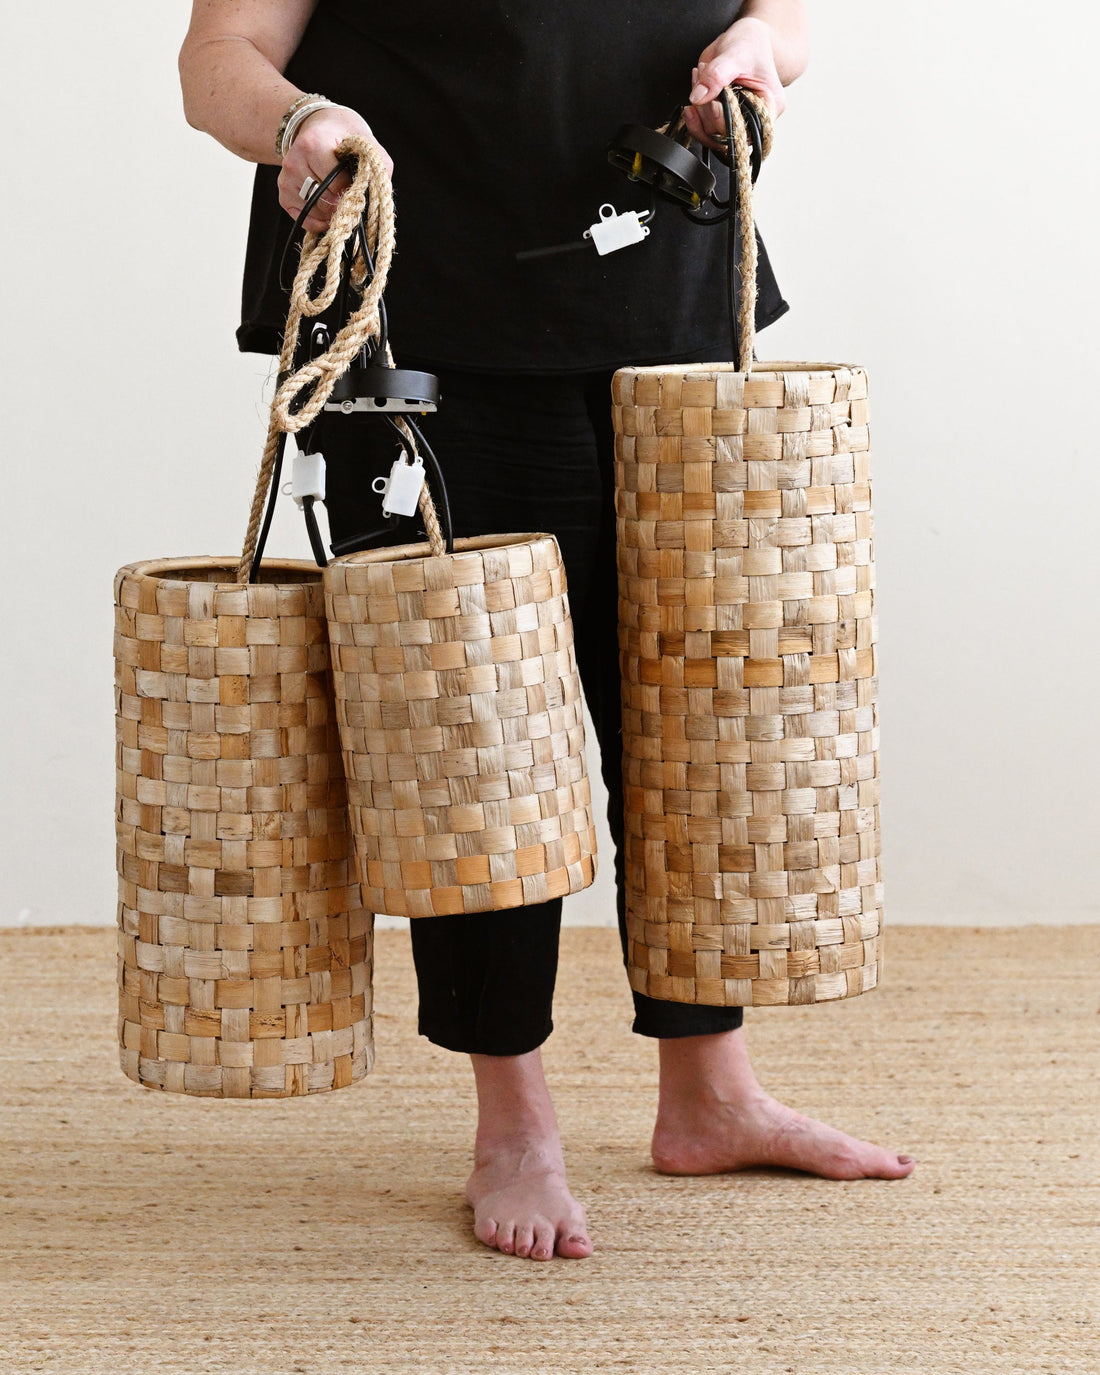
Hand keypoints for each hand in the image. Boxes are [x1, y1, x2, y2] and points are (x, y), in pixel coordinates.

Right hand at [277, 105, 394, 231]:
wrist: (318, 126)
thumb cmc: (343, 135)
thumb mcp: (365, 141)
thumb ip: (378, 164)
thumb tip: (379, 195)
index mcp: (313, 144)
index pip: (338, 184)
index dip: (353, 190)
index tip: (358, 185)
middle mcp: (294, 161)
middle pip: (325, 201)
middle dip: (343, 204)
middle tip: (350, 196)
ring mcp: (286, 178)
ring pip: (315, 211)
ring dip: (332, 214)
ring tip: (340, 199)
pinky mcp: (283, 193)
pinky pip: (304, 218)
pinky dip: (319, 221)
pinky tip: (328, 211)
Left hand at [684, 16, 785, 150]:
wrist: (745, 38)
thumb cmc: (750, 43)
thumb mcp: (735, 54)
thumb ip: (716, 75)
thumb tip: (697, 98)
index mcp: (769, 106)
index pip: (744, 129)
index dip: (723, 119)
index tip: (712, 100)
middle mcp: (754, 119)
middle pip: (724, 135)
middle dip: (707, 110)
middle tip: (703, 77)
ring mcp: (737, 120)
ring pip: (711, 134)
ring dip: (699, 109)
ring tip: (700, 77)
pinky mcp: (723, 118)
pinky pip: (705, 129)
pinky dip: (694, 115)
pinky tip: (694, 92)